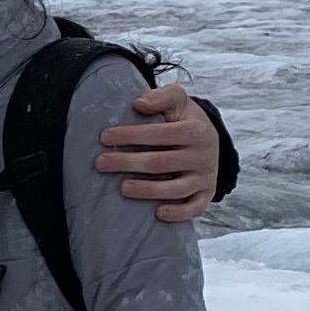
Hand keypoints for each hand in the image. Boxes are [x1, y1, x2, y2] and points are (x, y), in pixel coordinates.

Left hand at [97, 81, 219, 221]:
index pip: (161, 134)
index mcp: (196, 130)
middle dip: (128, 163)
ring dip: (148, 190)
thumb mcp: (177, 100)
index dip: (132, 135)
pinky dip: (178, 213)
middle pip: (162, 162)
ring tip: (122, 188)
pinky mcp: (206, 194)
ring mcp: (205, 176)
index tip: (105, 138)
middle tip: (100, 163)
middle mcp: (203, 155)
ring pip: (176, 188)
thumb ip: (161, 97)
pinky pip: (194, 207)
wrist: (208, 138)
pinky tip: (158, 213)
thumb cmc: (183, 119)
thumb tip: (138, 104)